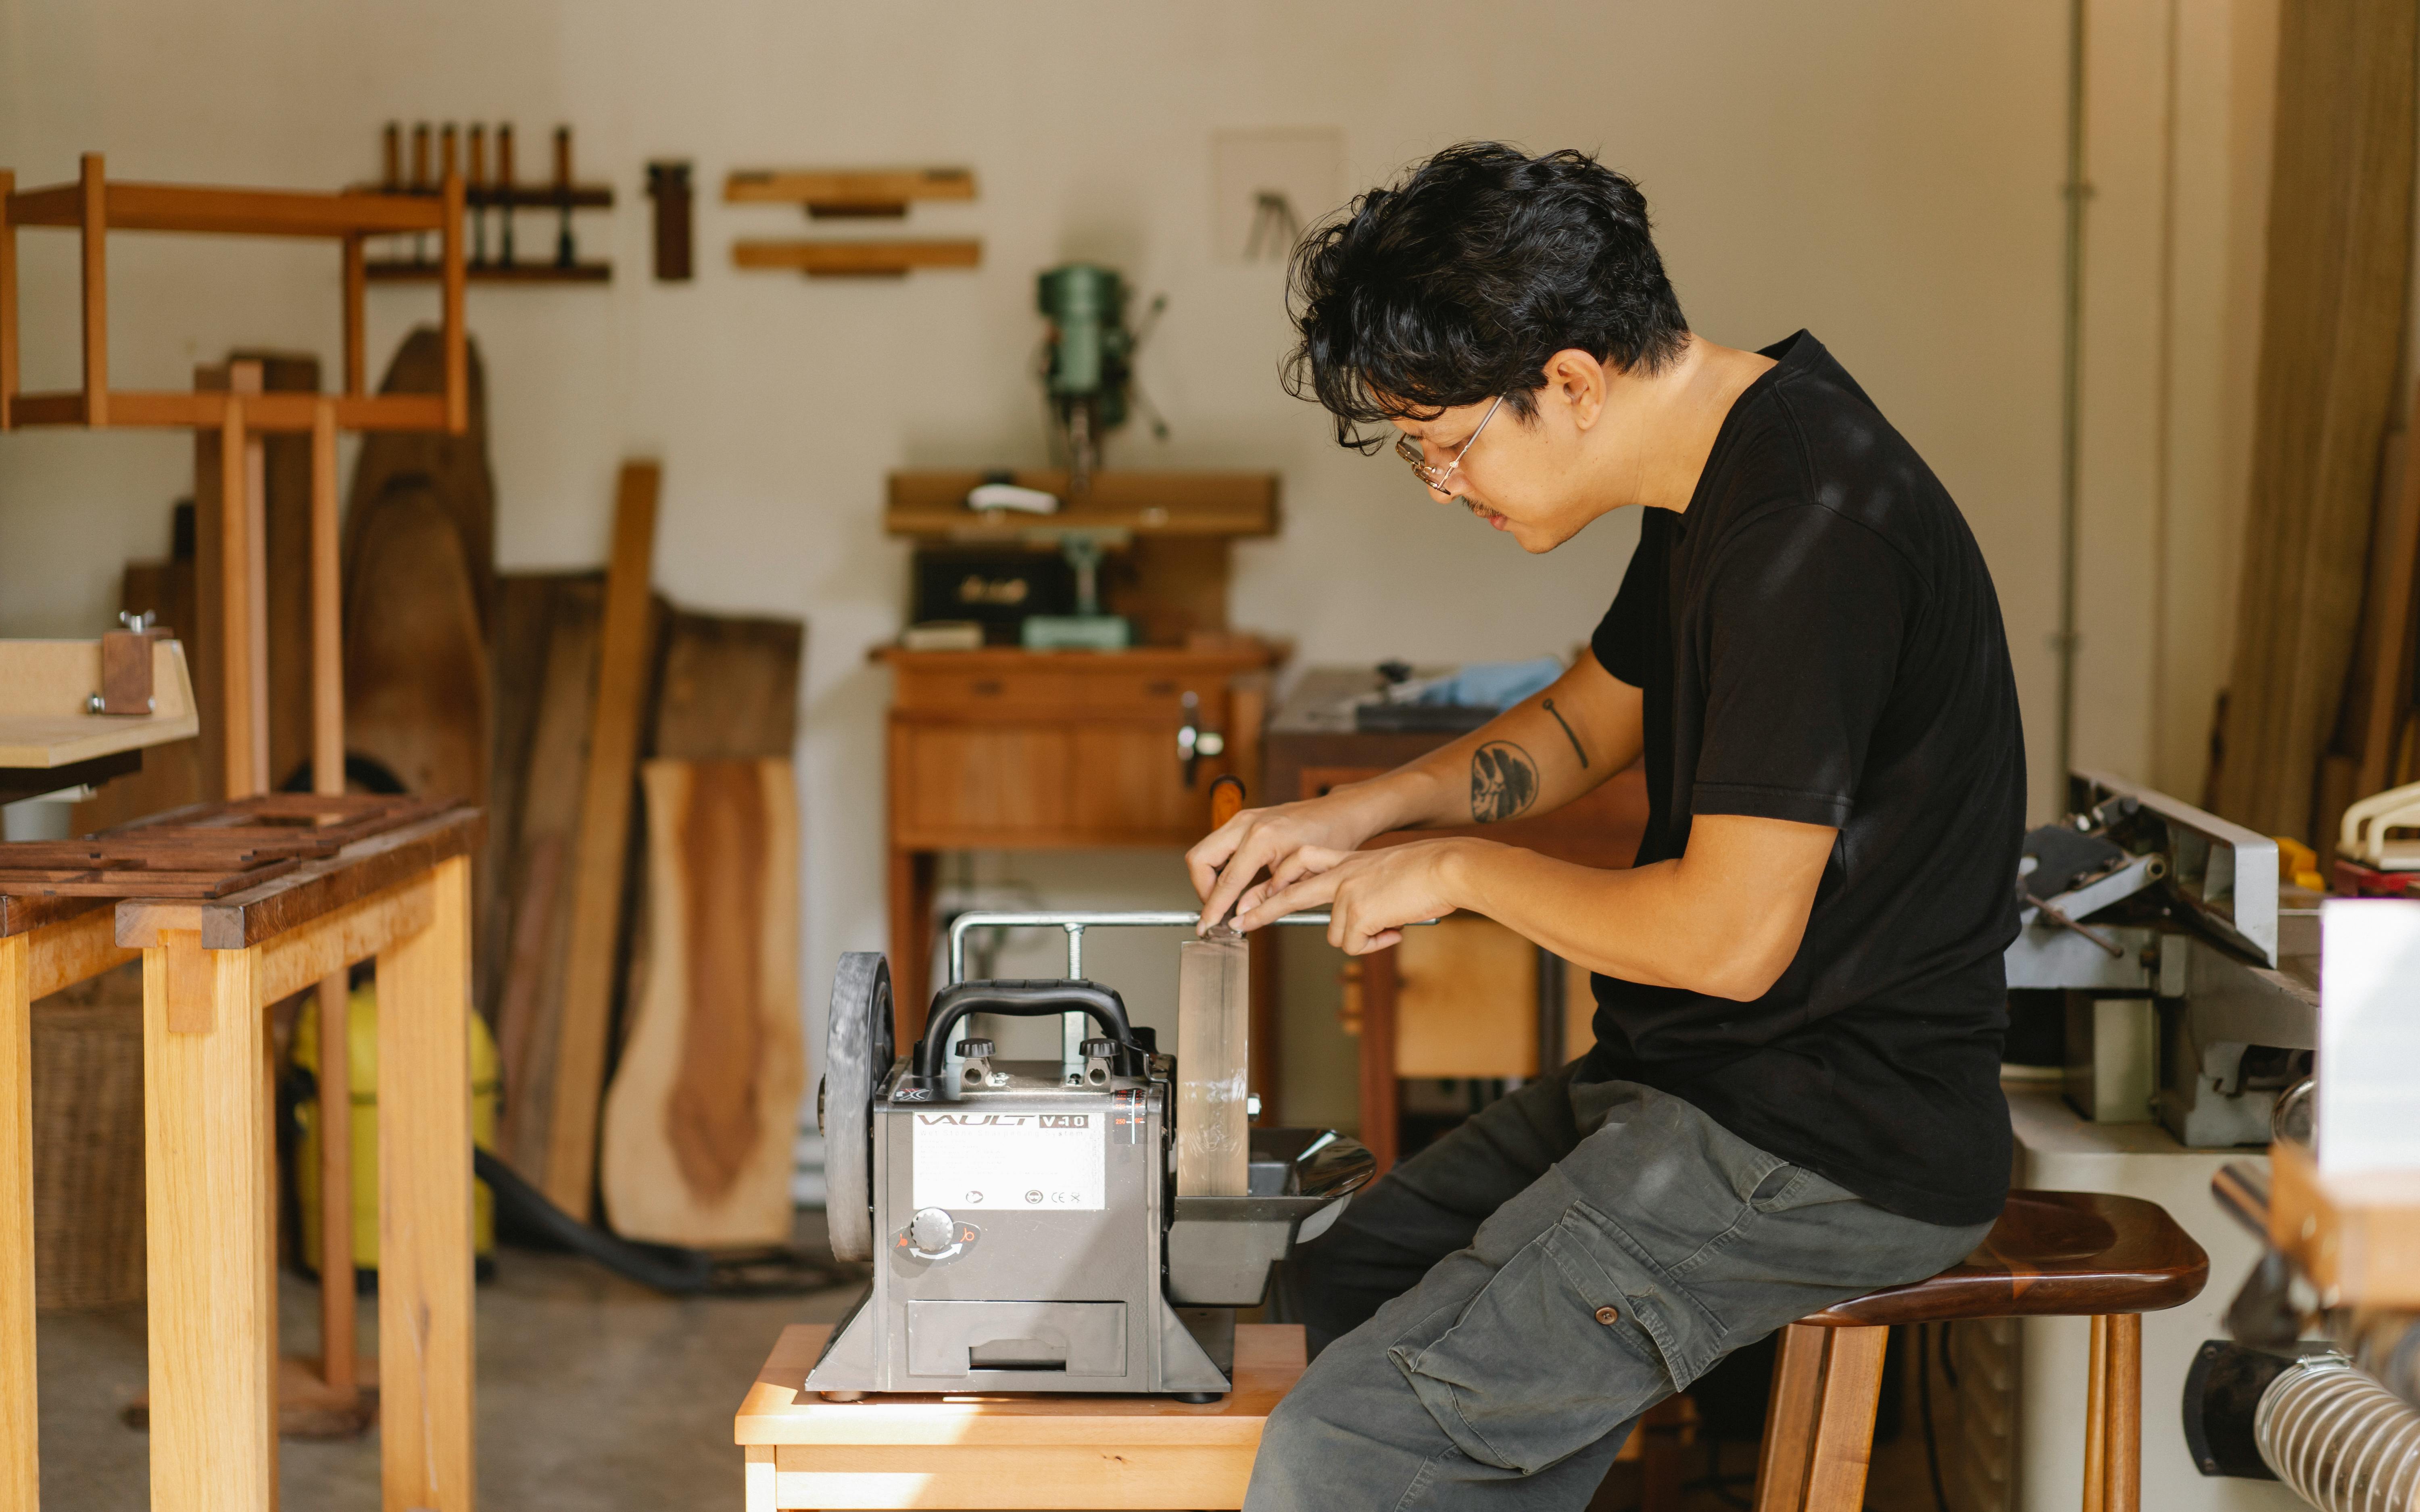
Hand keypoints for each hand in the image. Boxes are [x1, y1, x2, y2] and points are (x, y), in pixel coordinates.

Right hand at [1186, 787, 1397, 931]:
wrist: (1337, 813)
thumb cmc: (1328, 839)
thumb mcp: (1300, 875)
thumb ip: (1267, 896)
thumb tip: (1240, 915)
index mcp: (1262, 838)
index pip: (1226, 881)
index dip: (1213, 908)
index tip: (1207, 926)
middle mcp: (1245, 824)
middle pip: (1198, 860)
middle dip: (1203, 890)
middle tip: (1218, 909)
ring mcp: (1241, 819)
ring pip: (1202, 852)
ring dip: (1208, 879)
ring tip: (1225, 899)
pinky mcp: (1241, 820)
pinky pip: (1214, 845)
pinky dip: (1216, 867)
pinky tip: (1233, 883)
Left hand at [1233, 838, 1482, 953]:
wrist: (1446, 867)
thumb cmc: (1425, 872)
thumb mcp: (1384, 872)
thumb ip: (1362, 888)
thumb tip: (1355, 924)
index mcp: (1345, 860)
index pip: (1300, 863)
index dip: (1277, 880)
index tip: (1256, 893)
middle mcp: (1339, 873)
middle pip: (1289, 894)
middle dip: (1261, 911)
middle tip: (1238, 923)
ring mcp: (1345, 892)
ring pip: (1336, 935)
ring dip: (1362, 937)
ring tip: (1390, 922)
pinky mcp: (1357, 911)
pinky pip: (1356, 945)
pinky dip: (1375, 944)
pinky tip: (1395, 927)